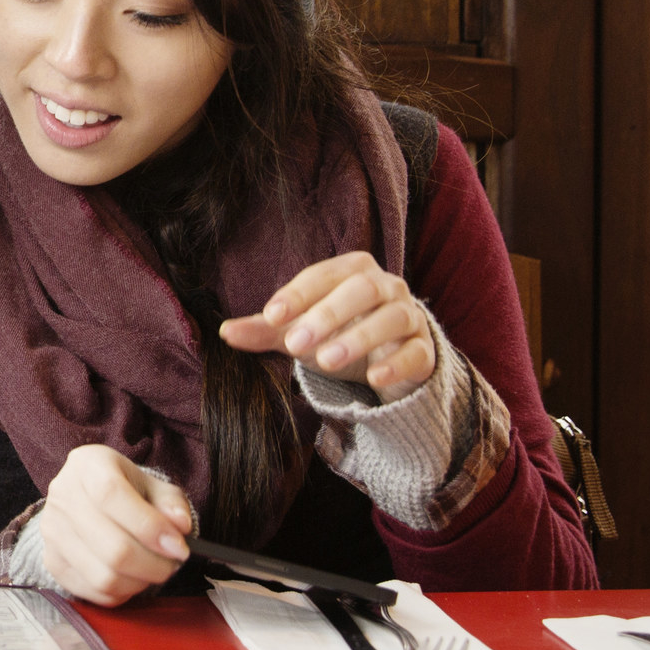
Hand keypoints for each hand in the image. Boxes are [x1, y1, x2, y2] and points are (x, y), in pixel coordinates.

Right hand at [37, 445, 198, 605]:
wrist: (86, 500)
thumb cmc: (125, 491)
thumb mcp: (151, 484)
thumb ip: (171, 503)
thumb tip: (180, 526)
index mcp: (87, 465)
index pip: (111, 495)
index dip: (149, 526)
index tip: (179, 546)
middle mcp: (62, 496)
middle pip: (112, 546)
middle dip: (154, 564)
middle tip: (174, 563)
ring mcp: (52, 532)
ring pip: (105, 576)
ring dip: (140, 581)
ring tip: (153, 569)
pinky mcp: (52, 562)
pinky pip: (95, 592)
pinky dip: (123, 592)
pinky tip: (132, 577)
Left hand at [220, 251, 435, 397]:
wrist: (386, 361)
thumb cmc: (339, 333)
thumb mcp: (299, 330)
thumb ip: (266, 329)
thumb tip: (225, 332)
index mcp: (352, 271)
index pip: (323, 275)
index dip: (298, 294)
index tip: (271, 316)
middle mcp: (386, 286)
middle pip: (361, 289)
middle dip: (327, 314)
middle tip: (296, 344)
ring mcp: (410, 316)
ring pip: (392, 318)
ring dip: (359, 338)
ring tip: (327, 361)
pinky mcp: (425, 350)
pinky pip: (416, 353)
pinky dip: (396, 364)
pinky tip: (374, 378)